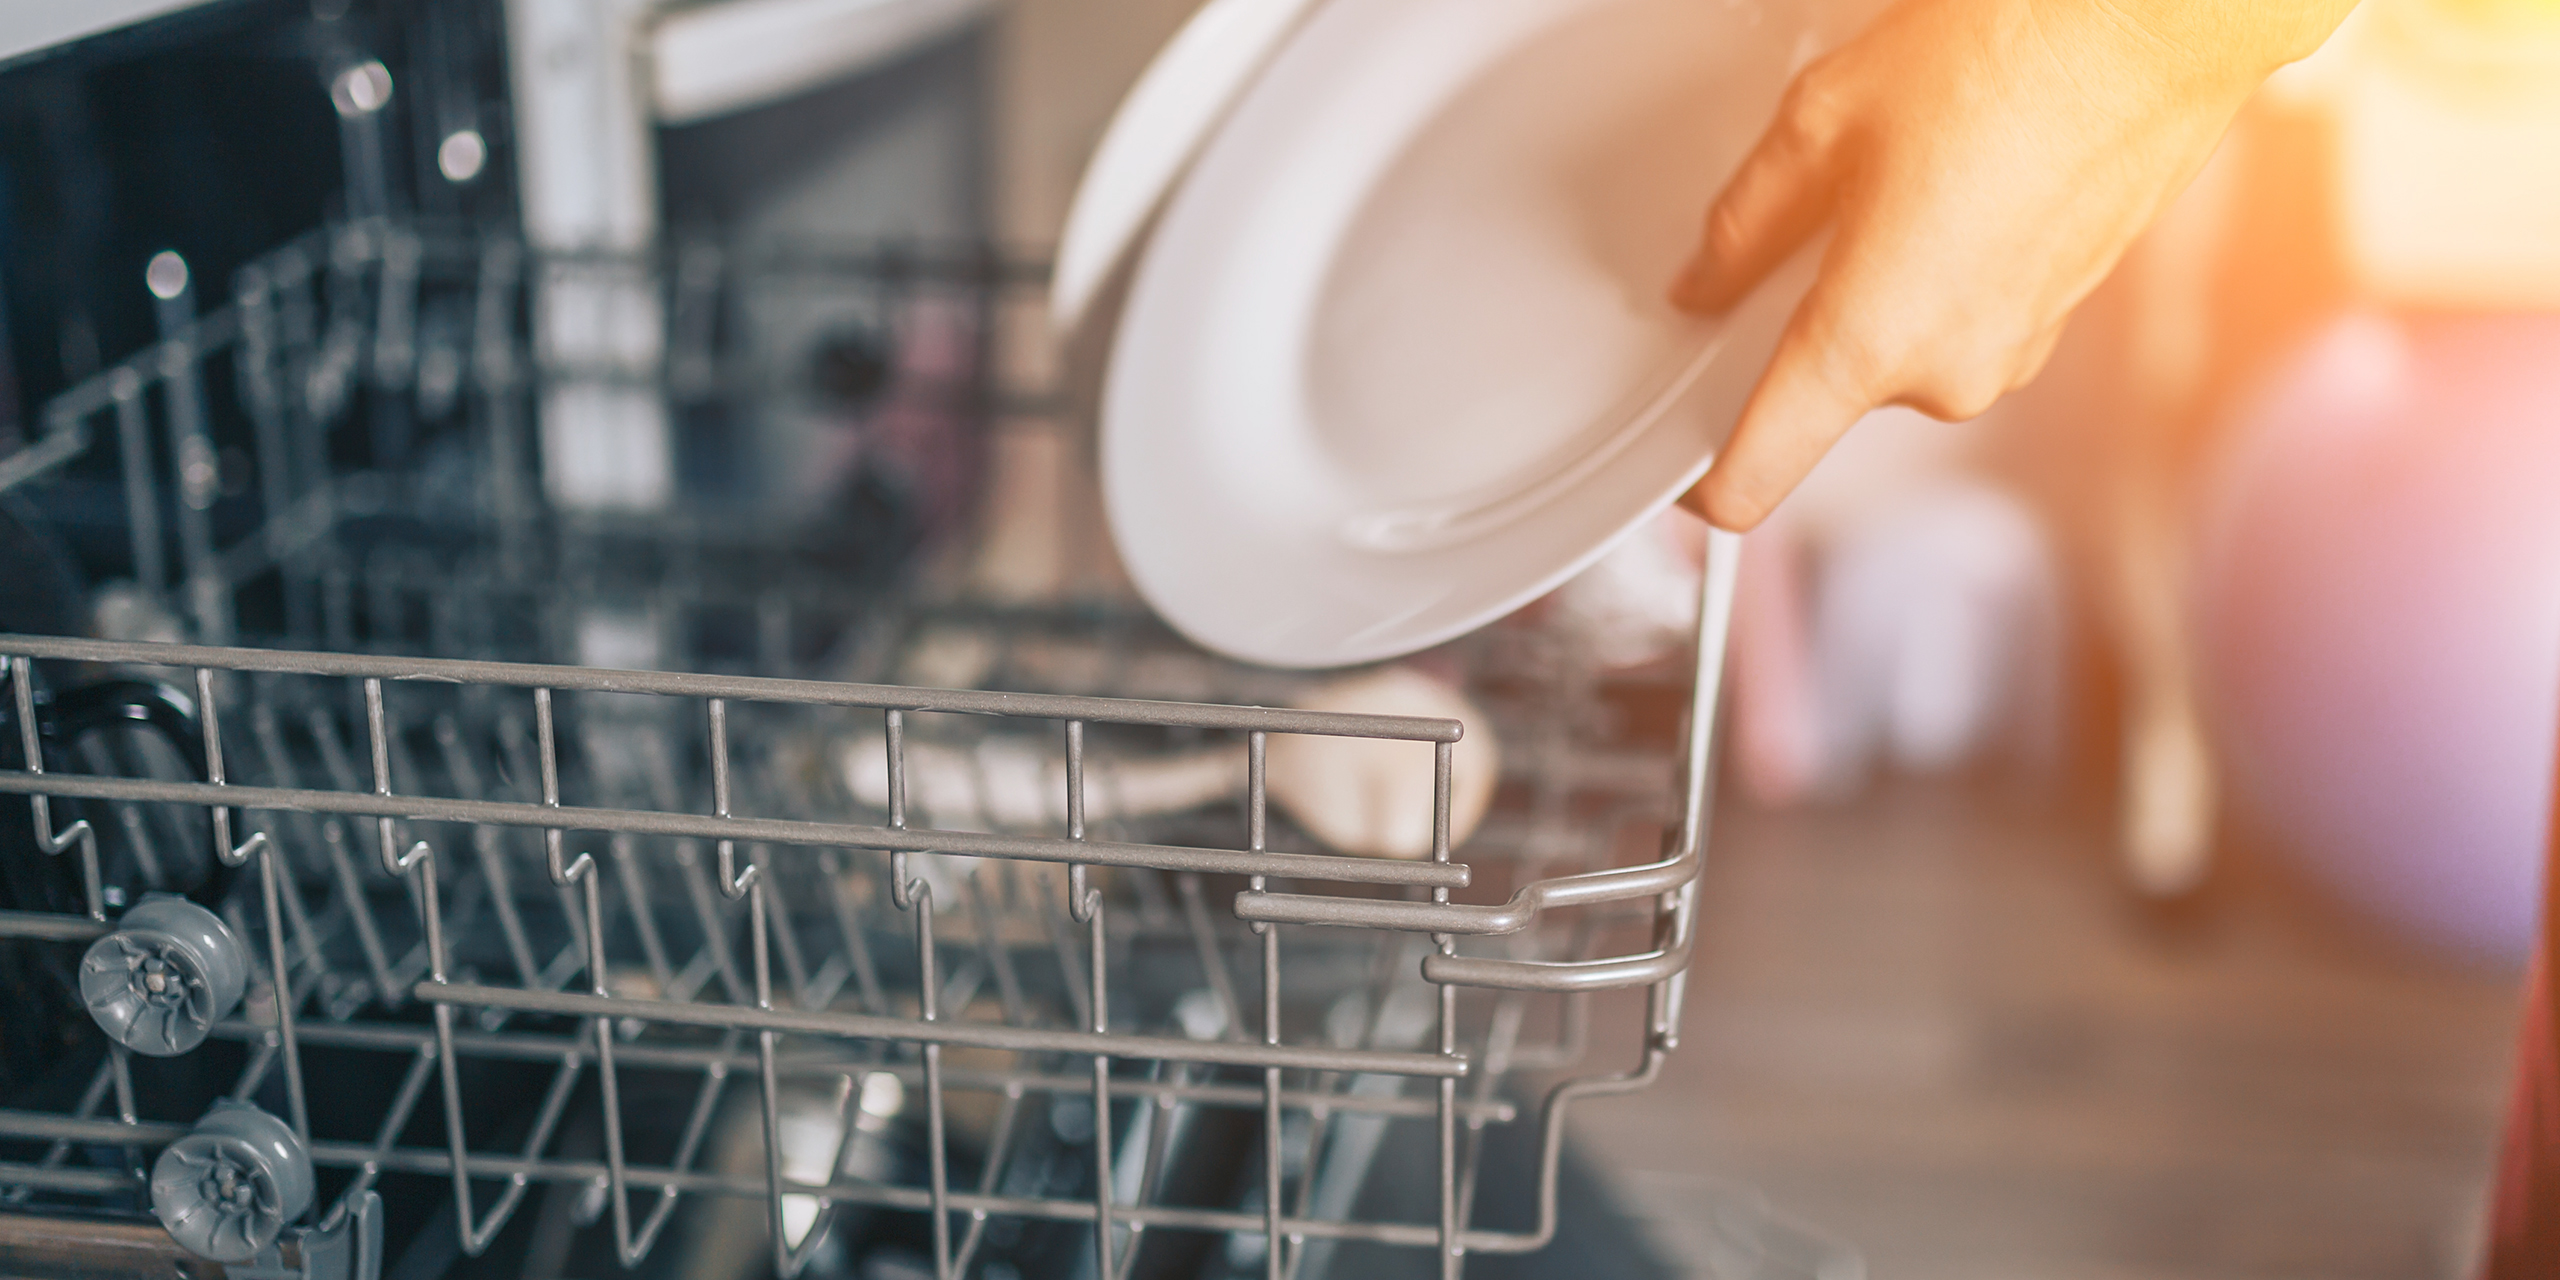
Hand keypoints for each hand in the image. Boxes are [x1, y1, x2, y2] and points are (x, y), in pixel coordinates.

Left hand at [1671, 0, 2354, 530]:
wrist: (2151, 26)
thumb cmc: (2008, 58)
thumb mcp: (1819, 125)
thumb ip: (1742, 227)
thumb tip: (1707, 280)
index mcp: (1868, 344)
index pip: (1754, 477)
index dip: (1704, 479)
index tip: (1684, 465)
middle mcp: (1944, 377)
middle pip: (1824, 392)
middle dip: (1803, 321)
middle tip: (1812, 225)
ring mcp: (2007, 357)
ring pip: (1893, 351)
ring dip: (1875, 288)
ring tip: (1900, 183)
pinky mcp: (2051, 326)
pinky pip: (1954, 322)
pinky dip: (1934, 274)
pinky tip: (1951, 188)